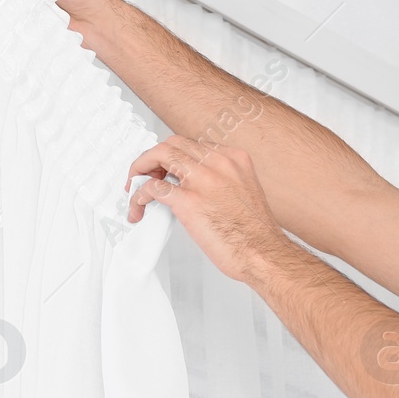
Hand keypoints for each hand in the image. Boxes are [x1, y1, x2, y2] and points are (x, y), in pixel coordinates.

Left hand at [125, 136, 294, 282]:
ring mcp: (203, 180)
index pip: (192, 144)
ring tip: (134, 187)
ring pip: (159, 156)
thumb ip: (222, 181)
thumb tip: (195, 185)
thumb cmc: (255, 233)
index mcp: (233, 159)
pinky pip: (153, 189)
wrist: (264, 254)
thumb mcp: (244, 191)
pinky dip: (138, 196)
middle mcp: (218, 163)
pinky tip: (139, 208)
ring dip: (140, 170)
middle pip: (172, 144)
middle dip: (153, 158)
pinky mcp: (189, 202)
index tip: (165, 170)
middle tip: (145, 176)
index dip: (173, 156)